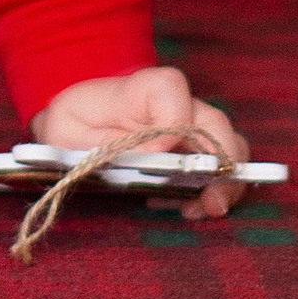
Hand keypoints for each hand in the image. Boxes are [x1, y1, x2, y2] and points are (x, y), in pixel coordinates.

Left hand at [30, 67, 249, 220]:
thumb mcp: (68, 132)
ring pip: (229, 146)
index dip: (170, 123)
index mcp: (140, 90)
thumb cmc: (70, 126)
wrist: (75, 129)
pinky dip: (215, 189)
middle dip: (220, 165)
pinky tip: (191, 208)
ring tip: (203, 209)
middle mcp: (176, 105)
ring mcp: (190, 128)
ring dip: (224, 181)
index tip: (154, 155)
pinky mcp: (194, 152)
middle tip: (211, 202)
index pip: (170, 89)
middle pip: (216, 124)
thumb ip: (106, 143)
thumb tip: (153, 158)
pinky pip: (220, 167)